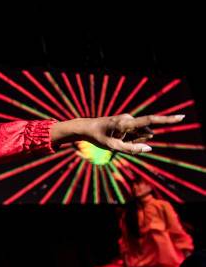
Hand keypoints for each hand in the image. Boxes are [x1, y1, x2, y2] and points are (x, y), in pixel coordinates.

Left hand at [51, 113, 184, 154]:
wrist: (86, 128)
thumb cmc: (97, 137)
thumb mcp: (112, 147)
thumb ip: (131, 149)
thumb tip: (149, 148)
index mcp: (126, 123)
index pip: (150, 121)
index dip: (167, 120)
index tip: (181, 117)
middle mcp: (129, 119)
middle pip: (144, 134)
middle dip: (137, 142)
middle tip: (118, 143)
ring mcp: (129, 120)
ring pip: (140, 135)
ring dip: (132, 141)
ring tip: (115, 139)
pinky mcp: (127, 122)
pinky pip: (134, 134)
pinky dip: (128, 139)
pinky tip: (116, 137)